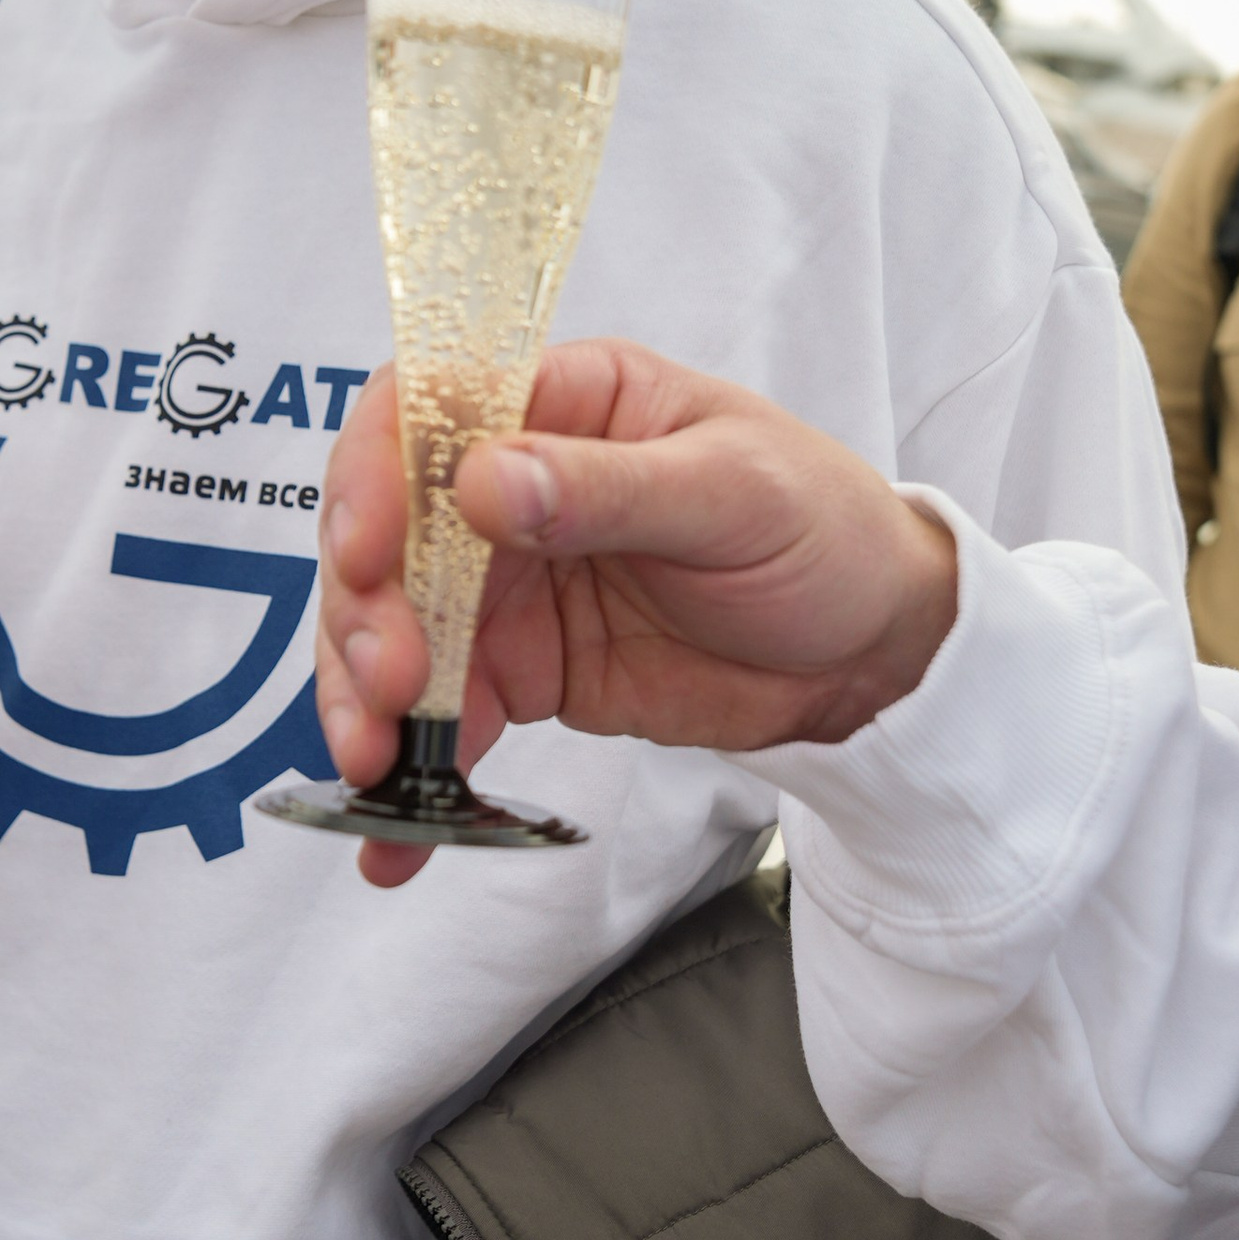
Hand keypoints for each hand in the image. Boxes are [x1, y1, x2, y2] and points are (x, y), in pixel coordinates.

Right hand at [315, 341, 958, 885]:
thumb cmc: (822, 530)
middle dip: (365, 610)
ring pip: (395, 629)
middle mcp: (513, 483)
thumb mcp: (732, 493)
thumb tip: (484, 483)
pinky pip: (441, 713)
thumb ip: (608, 489)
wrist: (873, 652)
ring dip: (366, 699)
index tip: (366, 553)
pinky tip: (394, 838)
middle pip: (387, 532)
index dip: (373, 473)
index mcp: (563, 402)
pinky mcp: (520, 668)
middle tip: (392, 683)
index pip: (427, 408)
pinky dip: (410, 772)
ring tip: (378, 768)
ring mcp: (507, 581)